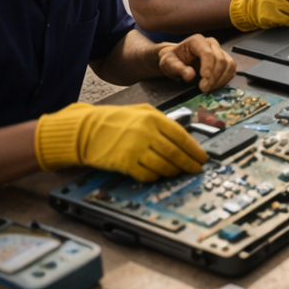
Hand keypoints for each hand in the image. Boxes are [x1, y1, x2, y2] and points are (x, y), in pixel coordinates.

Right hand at [35, 103, 206, 180]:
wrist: (86, 130)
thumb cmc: (114, 120)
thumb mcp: (140, 111)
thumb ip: (161, 120)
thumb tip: (181, 136)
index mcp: (153, 118)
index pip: (181, 136)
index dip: (194, 150)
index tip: (202, 158)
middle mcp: (146, 133)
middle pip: (175, 153)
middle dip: (189, 164)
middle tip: (196, 170)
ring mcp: (135, 149)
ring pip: (163, 166)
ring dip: (174, 172)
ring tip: (178, 172)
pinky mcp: (124, 164)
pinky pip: (147, 175)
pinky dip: (156, 177)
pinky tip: (159, 174)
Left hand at [157, 35, 236, 92]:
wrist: (178, 60)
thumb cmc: (173, 60)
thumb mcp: (168, 63)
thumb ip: (177, 68)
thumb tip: (190, 75)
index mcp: (197, 41)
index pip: (207, 53)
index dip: (208, 66)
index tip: (204, 79)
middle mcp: (212, 43)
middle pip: (220, 59)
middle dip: (214, 76)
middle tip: (204, 89)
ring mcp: (220, 51)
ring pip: (229, 64)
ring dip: (221, 79)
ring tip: (209, 89)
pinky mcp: (225, 60)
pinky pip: (231, 69)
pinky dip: (225, 79)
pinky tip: (215, 86)